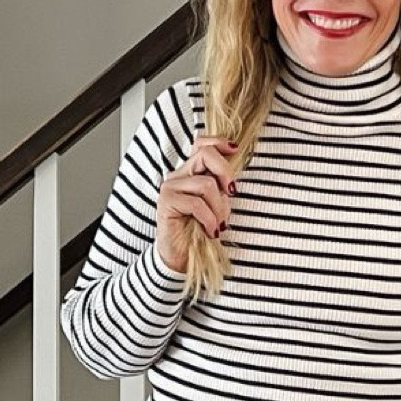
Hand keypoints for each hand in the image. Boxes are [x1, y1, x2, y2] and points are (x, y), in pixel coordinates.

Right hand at [155, 134, 239, 273]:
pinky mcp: (166, 202)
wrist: (181, 258)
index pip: (201, 145)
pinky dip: (209, 219)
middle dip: (225, 173)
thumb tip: (231, 182)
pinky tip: (210, 231)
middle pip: (205, 155)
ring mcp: (170, 188)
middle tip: (231, 193)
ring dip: (219, 208)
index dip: (218, 142)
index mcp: (190, 173)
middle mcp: (178, 176)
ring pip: (206, 184)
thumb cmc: (200, 232)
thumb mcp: (217, 206)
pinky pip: (197, 204)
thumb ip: (221, 189)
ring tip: (218, 225)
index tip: (234, 150)